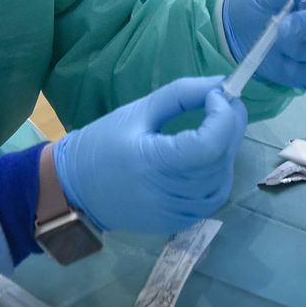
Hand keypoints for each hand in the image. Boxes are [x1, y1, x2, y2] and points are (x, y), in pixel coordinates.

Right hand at [52, 77, 246, 234]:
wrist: (74, 188)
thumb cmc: (102, 143)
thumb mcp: (138, 110)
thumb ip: (181, 94)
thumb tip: (220, 84)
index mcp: (153, 162)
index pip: (209, 145)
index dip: (224, 117)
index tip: (219, 94)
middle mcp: (167, 193)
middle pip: (219, 162)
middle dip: (231, 127)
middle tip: (225, 103)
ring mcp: (174, 213)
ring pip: (220, 182)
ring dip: (226, 152)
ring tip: (218, 127)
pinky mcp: (176, 222)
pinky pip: (209, 198)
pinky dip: (217, 174)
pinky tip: (208, 156)